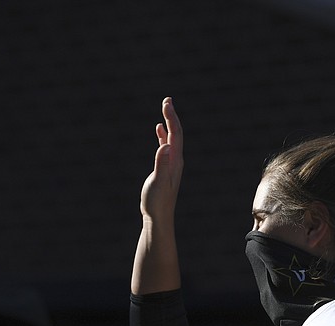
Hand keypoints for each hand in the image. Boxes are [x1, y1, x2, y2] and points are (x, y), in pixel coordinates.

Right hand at [140, 97, 183, 224]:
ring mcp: (170, 164)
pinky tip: (159, 131)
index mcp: (175, 161)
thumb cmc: (157, 201)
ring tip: (165, 109)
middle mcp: (175, 160)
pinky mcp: (164, 169)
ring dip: (169, 124)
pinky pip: (166, 147)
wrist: (159, 216)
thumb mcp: (158, 182)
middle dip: (172, 116)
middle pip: (176, 133)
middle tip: (167, 100)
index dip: (172, 118)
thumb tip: (165, 147)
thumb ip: (161, 164)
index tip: (166, 103)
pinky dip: (163, 136)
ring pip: (172, 139)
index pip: (176, 134)